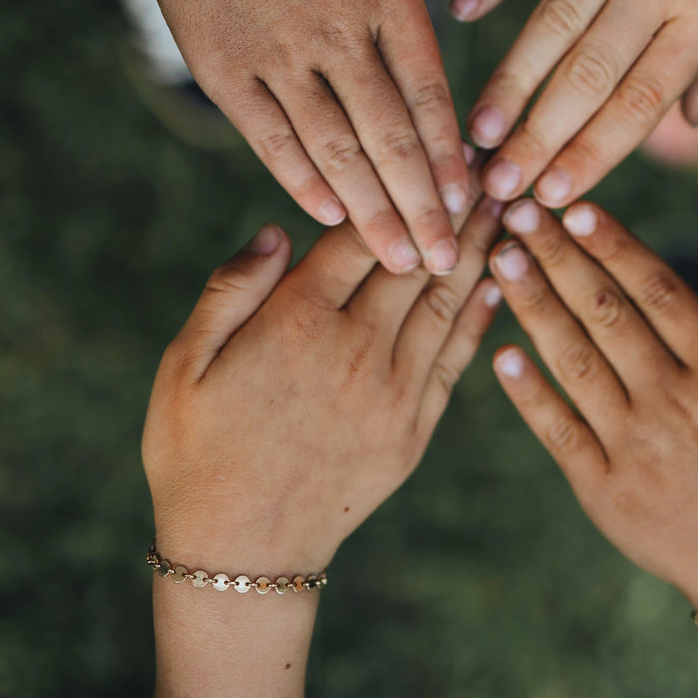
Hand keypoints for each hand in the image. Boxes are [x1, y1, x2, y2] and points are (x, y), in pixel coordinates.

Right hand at [142, 192, 502, 576]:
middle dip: (458, 201)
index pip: (361, 233)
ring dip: (484, 245)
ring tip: (512, 198)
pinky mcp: (414, 430)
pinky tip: (501, 276)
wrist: (241, 553)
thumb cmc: (197, 451)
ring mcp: (394, 392)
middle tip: (496, 154)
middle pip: (420, 256)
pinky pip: (457, 358)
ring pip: (450, 300)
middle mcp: (357, 349)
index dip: (400, 182)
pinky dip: (482, 313)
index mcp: (298, 322)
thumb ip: (231, 290)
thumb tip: (277, 229)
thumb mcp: (186, 364)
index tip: (435, 143)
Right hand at [148, 0, 497, 272]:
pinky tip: (327, 217)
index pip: (429, 89)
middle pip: (390, 134)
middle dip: (421, 205)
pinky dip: (299, 179)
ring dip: (369, 210)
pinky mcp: (226, 71)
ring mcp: (280, 56)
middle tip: (445, 262)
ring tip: (397, 260)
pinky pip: (270, 138)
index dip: (452, 151)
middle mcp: (338, 32)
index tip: (475, 202)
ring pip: (335, 148)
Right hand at [452, 0, 697, 207]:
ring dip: (509, 81)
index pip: (640, 103)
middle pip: (585, 76)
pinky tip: (460, 13)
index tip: (551, 196)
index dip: (592, 155)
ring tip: (476, 129)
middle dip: (536, 139)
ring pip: (551, 21)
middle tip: (495, 186)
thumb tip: (689, 119)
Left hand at [485, 198, 697, 623]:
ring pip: (574, 362)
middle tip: (519, 214)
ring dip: (533, 307)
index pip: (657, 289)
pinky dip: (528, 393)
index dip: (613, 244)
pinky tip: (500, 352)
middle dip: (558, 257)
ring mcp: (636, 447)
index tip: (576, 206)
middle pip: (606, 314)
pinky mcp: (605, 490)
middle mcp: (677, 401)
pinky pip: (557, 431)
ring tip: (502, 262)